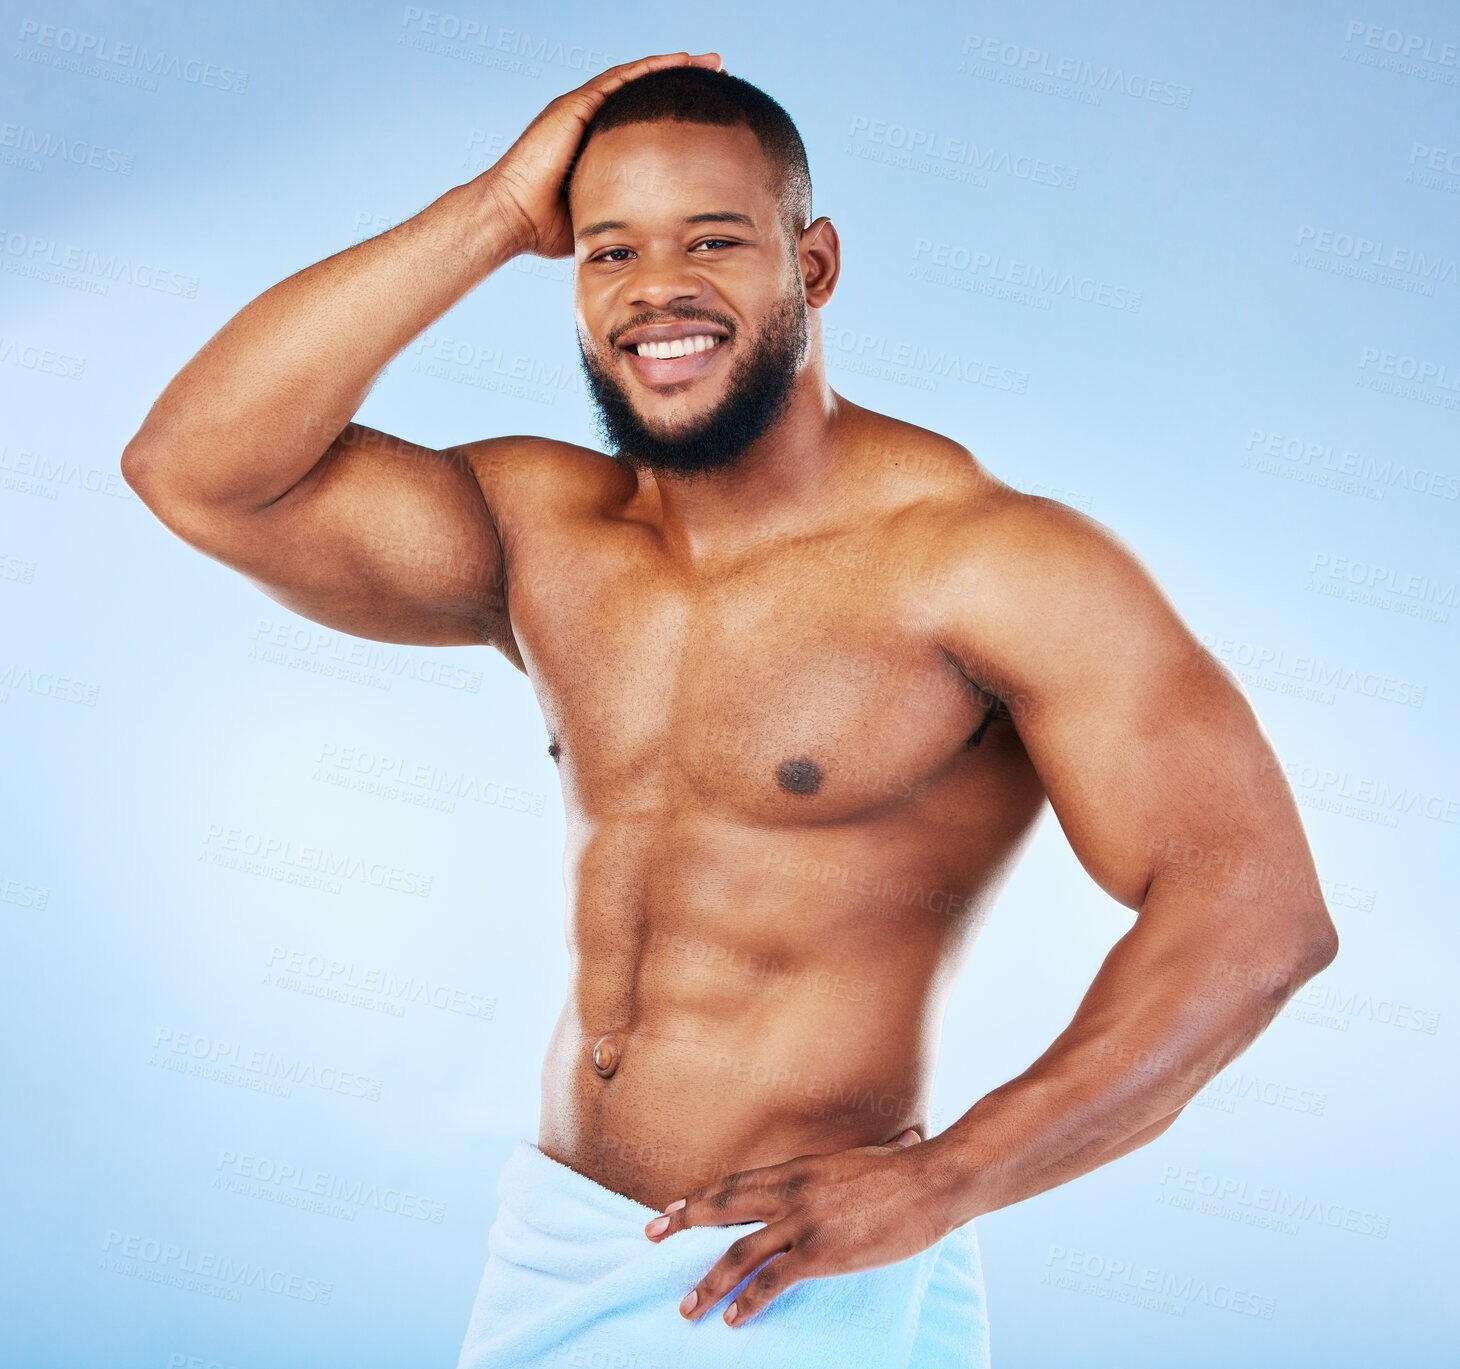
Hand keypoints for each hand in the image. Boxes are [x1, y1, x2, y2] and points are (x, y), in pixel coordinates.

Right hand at [481, 50, 722, 259]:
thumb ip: (626, 216)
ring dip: (673, 67)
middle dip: (683, 81)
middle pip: (644, 93)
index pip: (645, 121)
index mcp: (597, 144)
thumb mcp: (600, 216)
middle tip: (720, 75)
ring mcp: (581, 108)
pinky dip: (649, 70)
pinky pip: (618, 81)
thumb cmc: (546, 227)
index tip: (712, 113)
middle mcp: (590, 119)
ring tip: (710, 62)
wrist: (513, 219)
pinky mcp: (574, 106)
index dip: (676, 113)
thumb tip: (657, 236)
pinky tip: (678, 61)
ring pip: (635, 78)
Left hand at [642, 1129, 954, 1326]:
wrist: (933, 1181)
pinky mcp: (821, 1253)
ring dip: (708, 1282)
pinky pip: (772, 1281)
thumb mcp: (874, 1156)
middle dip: (683, 1223)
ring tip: (687, 1307)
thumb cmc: (908, 1169)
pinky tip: (734, 1318)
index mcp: (796, 1168)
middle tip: (650, 1237)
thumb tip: (903, 1135)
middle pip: (722, 1207)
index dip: (700, 1198)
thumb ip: (869, 1156)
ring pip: (738, 1252)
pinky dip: (748, 1301)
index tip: (671, 1211)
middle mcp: (790, 1191)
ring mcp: (803, 1222)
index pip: (735, 1183)